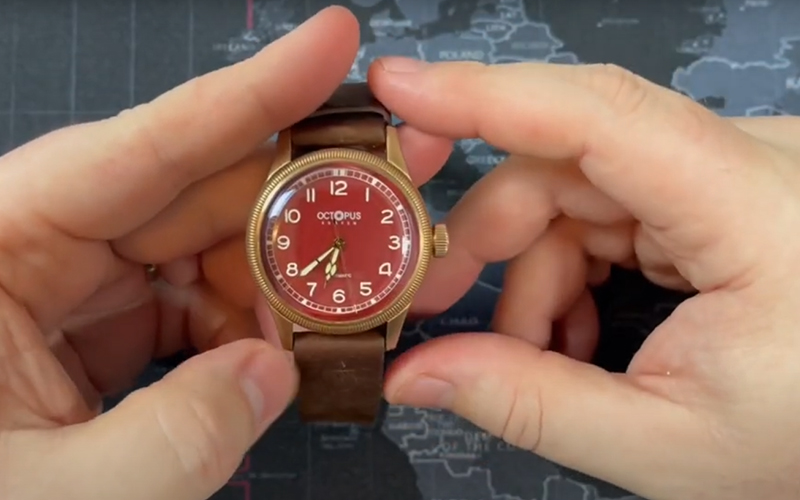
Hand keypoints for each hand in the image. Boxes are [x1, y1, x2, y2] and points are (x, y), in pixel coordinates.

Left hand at [0, 8, 452, 499]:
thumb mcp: (68, 498)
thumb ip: (183, 433)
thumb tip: (274, 371)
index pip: (133, 149)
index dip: (247, 95)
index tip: (331, 45)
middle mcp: (24, 256)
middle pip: (182, 196)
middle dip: (292, 199)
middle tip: (382, 195)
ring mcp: (60, 298)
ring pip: (195, 256)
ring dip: (278, 277)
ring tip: (350, 295)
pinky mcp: (86, 339)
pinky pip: (183, 310)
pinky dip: (245, 328)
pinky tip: (290, 347)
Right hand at [368, 58, 799, 498]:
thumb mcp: (661, 444)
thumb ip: (527, 403)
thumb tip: (411, 375)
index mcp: (756, 213)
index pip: (600, 116)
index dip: (484, 94)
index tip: (398, 87)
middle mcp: (754, 162)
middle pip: (567, 158)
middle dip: (491, 233)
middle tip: (438, 305)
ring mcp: (736, 168)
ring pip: (578, 183)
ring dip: (535, 266)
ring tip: (540, 352)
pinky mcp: (720, 186)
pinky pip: (609, 203)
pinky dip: (573, 264)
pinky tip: (580, 328)